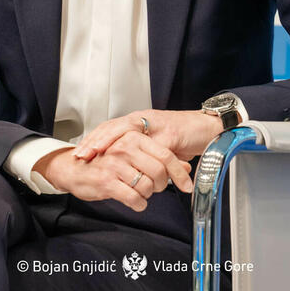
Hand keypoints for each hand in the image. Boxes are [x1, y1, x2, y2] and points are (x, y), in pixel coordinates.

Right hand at [33, 133, 191, 210]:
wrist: (73, 169)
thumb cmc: (105, 162)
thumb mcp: (134, 154)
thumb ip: (159, 159)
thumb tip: (185, 168)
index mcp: (133, 137)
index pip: (165, 156)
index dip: (179, 174)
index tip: (188, 186)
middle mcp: (124, 147)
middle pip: (159, 172)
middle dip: (160, 185)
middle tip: (154, 188)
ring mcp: (115, 164)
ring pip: (147, 186)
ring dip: (147, 195)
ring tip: (139, 193)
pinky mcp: (106, 181)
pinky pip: (133, 198)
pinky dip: (139, 204)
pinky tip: (135, 203)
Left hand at [73, 109, 223, 163]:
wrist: (209, 129)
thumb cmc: (184, 137)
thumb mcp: (157, 145)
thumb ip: (141, 153)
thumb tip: (123, 170)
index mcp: (140, 122)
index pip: (111, 128)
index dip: (95, 139)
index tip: (80, 153)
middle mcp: (145, 120)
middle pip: (115, 127)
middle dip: (97, 141)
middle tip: (83, 154)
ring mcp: (158, 125)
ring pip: (129, 131)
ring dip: (112, 143)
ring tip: (98, 154)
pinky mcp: (172, 134)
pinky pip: (154, 148)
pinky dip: (144, 158)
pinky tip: (132, 164)